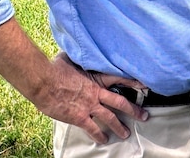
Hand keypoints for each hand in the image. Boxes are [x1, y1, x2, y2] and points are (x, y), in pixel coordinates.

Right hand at [33, 53, 149, 143]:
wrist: (44, 82)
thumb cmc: (55, 69)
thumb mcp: (70, 59)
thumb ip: (77, 58)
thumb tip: (75, 49)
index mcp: (96, 78)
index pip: (119, 78)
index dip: (133, 82)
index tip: (145, 85)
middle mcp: (96, 93)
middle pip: (120, 102)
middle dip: (134, 110)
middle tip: (144, 116)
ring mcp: (89, 106)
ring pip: (110, 118)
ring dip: (119, 127)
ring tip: (126, 133)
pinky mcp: (80, 117)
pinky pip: (93, 129)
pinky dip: (99, 135)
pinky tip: (104, 140)